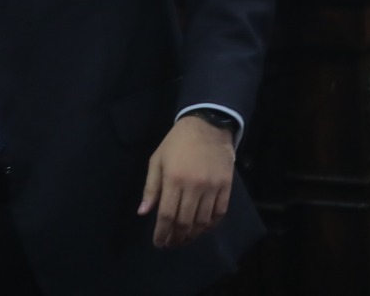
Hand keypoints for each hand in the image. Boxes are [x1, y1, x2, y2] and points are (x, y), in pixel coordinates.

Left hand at [137, 114, 235, 248]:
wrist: (207, 126)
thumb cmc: (177, 143)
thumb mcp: (157, 160)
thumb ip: (151, 187)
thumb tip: (143, 213)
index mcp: (173, 179)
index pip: (167, 215)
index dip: (162, 233)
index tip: (158, 243)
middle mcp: (193, 186)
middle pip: (185, 222)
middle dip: (176, 238)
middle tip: (170, 244)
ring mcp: (212, 187)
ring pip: (203, 222)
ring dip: (193, 235)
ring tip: (184, 239)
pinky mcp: (226, 186)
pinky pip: (219, 213)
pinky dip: (211, 225)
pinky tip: (202, 228)